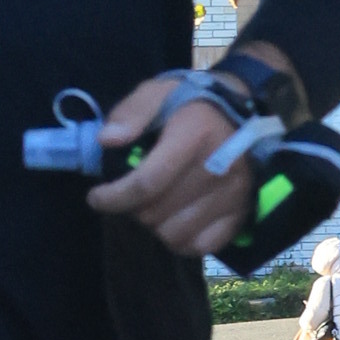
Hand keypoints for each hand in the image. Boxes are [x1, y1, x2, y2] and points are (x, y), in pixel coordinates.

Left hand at [85, 73, 254, 259]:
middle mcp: (217, 170)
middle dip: (131, 208)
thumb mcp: (159, 92)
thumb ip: (131, 112)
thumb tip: (107, 140)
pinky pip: (200, 247)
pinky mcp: (241, 214)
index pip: (146, 183)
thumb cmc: (192, 104)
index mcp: (194, 137)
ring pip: (174, 235)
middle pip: (155, 213)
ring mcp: (233, 196)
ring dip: (155, 225)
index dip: (113, 197)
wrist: (243, 112)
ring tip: (154, 206)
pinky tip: (177, 220)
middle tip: (130, 196)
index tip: (96, 197)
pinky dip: (182, 240)